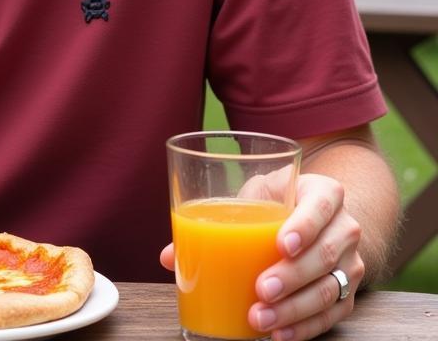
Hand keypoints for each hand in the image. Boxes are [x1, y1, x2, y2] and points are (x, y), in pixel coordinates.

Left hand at [160, 172, 362, 340]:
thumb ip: (218, 215)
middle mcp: (344, 227)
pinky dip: (304, 328)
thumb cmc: (277, 201)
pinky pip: (332, 316)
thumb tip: (170, 256)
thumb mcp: (253, 195)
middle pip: (325, 254)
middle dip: (292, 276)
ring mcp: (350, 263)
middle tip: (261, 289)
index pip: (320, 205)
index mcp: (323, 193)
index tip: (282, 244)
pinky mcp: (348, 294)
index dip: (305, 225)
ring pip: (329, 289)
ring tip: (260, 319)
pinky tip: (278, 335)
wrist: (320, 218)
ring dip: (294, 309)